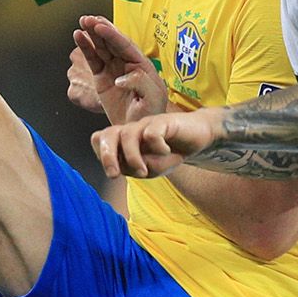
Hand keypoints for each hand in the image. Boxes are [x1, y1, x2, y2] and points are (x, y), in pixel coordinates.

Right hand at [73, 15, 166, 125]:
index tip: (101, 27)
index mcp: (142, 65)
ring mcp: (114, 69)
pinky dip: (85, 48)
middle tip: (89, 19)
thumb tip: (121, 77)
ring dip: (92, 34)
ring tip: (82, 22)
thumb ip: (140, 83)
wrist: (137, 129)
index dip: (113, 35)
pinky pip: (93, 59)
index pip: (126, 46)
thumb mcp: (152, 99)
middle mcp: (128, 63)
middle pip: (112, 42)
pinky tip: (79, 37)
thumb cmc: (149, 114)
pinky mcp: (102, 77)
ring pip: (101, 47)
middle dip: (101, 29)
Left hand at [93, 109, 221, 179]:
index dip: (102, 157)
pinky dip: (157, 147)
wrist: (198, 137)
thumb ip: (136, 169)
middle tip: (114, 175)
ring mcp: (147, 124)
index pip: (99, 140)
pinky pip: (152, 133)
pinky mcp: (164, 121)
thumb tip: (130, 164)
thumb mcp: (151, 169)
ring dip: (133, 158)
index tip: (116, 172)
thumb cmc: (170, 153)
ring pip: (128, 135)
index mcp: (123, 140)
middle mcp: (131, 129)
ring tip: (144, 171)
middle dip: (107, 157)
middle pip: (107, 134)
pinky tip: (167, 152)